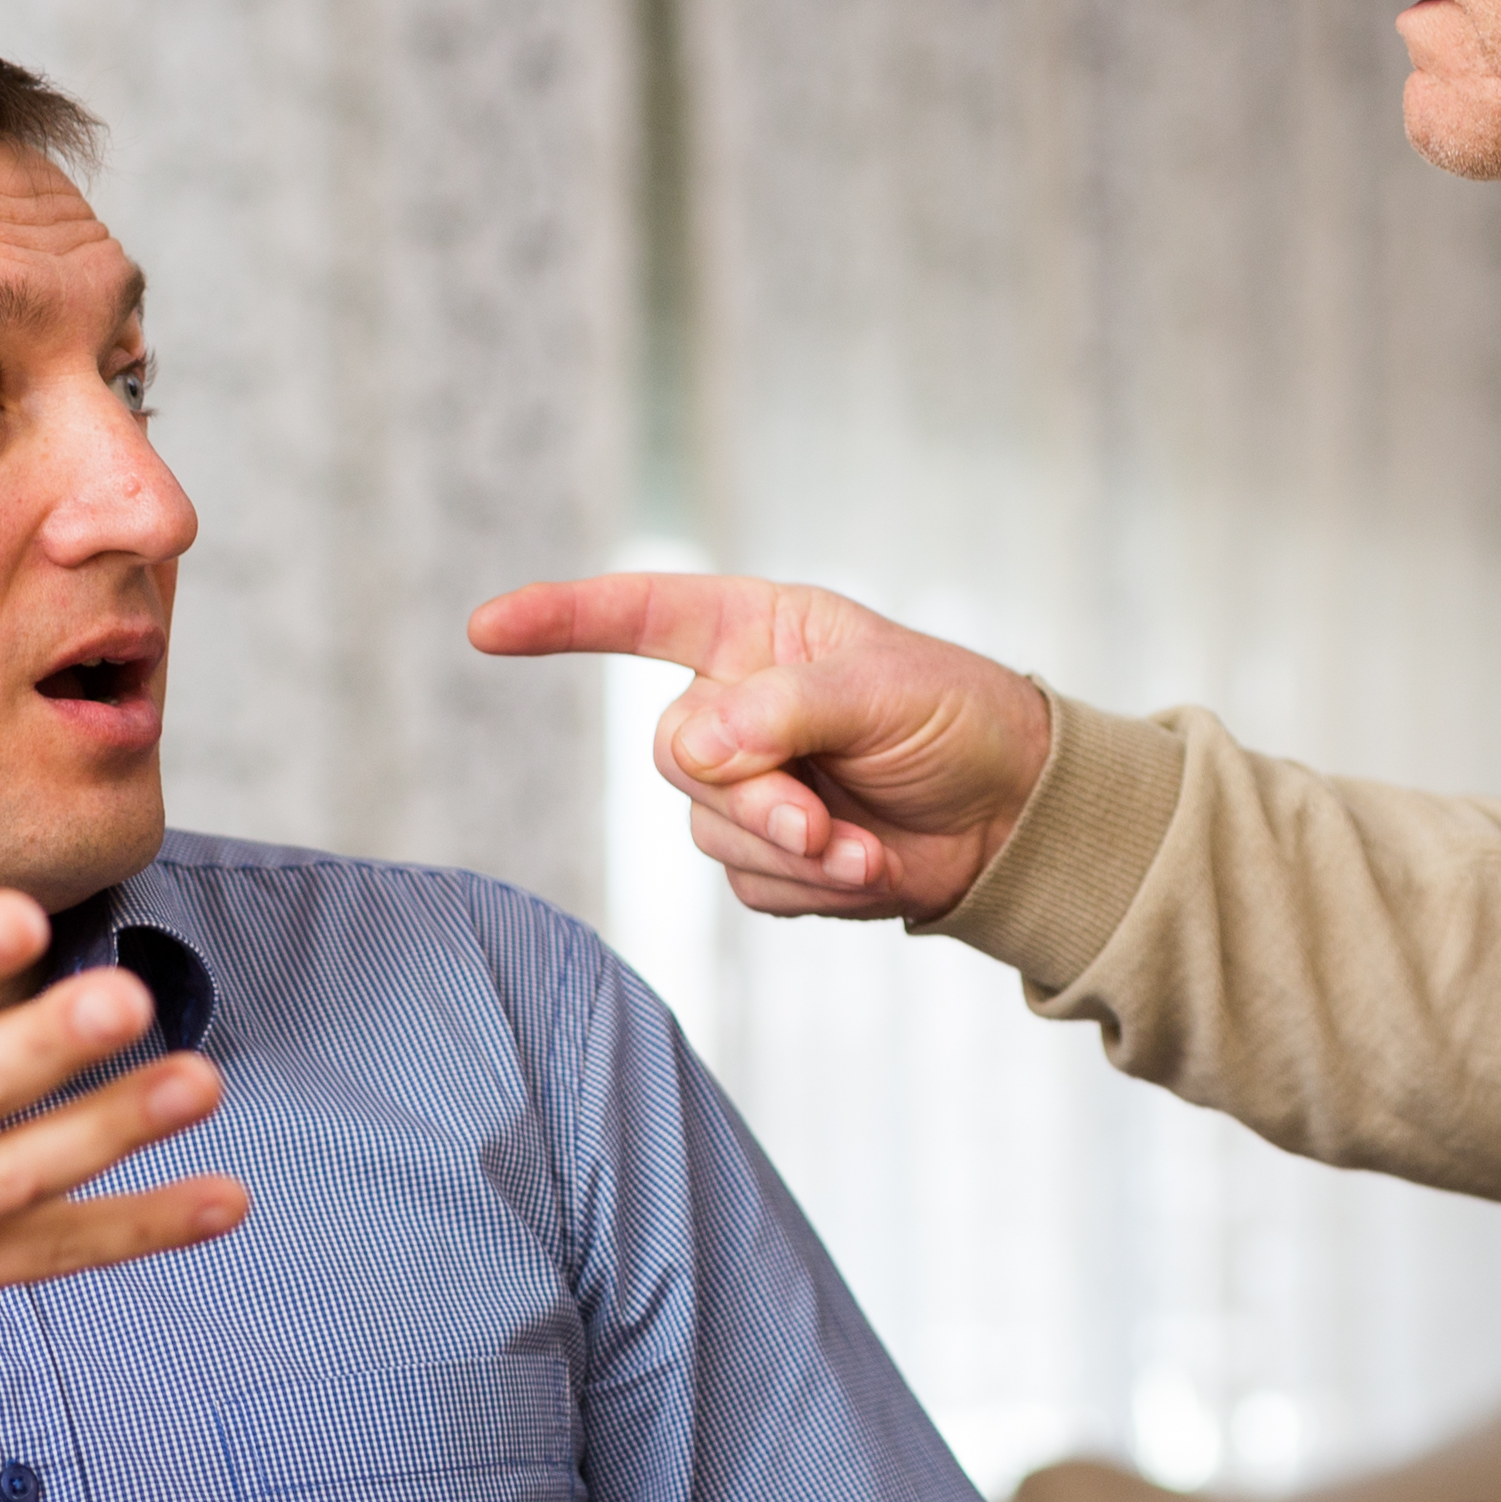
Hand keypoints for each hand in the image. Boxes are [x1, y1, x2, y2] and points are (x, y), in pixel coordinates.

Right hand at [465, 573, 1049, 922]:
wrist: (1012, 817)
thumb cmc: (956, 720)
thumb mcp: (882, 692)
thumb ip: (783, 710)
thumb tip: (690, 747)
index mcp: (754, 633)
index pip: (638, 615)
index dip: (561, 620)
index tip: (488, 628)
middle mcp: (734, 706)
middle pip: (676, 754)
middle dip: (750, 797)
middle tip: (823, 821)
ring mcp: (745, 786)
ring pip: (707, 831)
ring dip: (791, 851)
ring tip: (864, 847)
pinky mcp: (766, 857)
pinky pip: (747, 883)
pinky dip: (809, 885)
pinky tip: (866, 868)